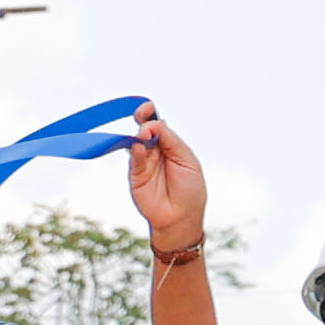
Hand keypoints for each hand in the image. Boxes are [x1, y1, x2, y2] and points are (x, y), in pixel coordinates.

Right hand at [121, 107, 208, 249]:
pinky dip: (135, 150)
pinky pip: (133, 159)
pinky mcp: (135, 174)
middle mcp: (156, 150)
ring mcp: (144, 162)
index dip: (151, 114)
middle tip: (141, 114)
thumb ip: (171, 141)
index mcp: (171, 145)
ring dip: (139, 135)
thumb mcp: (187, 161)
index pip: (159, 124)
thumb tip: (155, 123)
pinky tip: (139, 146)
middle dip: (142, 118)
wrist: (181, 217)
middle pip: (145, 128)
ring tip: (145, 135)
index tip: (147, 107)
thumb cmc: (190, 189)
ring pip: (136, 141)